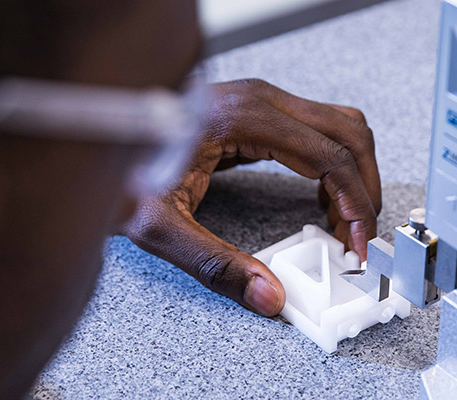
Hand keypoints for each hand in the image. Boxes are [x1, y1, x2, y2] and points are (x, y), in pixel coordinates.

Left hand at [124, 79, 380, 315]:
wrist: (91, 135)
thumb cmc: (120, 167)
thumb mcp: (159, 224)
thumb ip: (214, 263)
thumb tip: (267, 294)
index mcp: (243, 118)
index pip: (329, 156)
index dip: (354, 204)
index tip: (357, 243)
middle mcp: (260, 99)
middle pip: (348, 134)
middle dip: (365, 189)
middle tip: (360, 237)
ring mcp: (260, 100)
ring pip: (339, 127)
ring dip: (354, 174)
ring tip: (345, 223)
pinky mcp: (257, 111)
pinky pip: (317, 131)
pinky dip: (333, 166)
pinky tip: (323, 202)